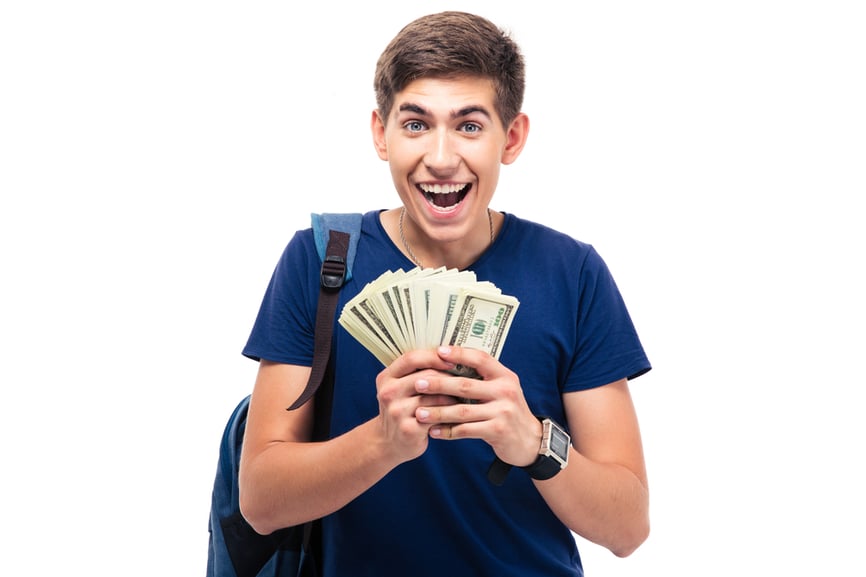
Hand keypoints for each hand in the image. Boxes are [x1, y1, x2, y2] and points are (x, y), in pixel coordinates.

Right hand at [375, 348, 461, 463]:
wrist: (389, 443)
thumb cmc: (402, 410)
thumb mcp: (399, 388)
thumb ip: (415, 373)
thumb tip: (449, 356)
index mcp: (386, 377)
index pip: (411, 358)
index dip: (434, 356)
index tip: (453, 359)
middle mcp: (388, 393)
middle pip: (425, 376)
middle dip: (448, 376)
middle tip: (466, 378)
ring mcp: (397, 411)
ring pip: (433, 396)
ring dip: (452, 395)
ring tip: (464, 395)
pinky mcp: (408, 429)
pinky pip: (436, 416)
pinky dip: (450, 413)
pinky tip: (458, 412)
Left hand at [413, 346, 542, 466]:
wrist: (530, 440)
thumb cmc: (507, 410)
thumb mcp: (502, 389)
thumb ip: (482, 378)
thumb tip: (449, 361)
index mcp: (504, 376)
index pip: (480, 358)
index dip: (459, 354)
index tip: (438, 351)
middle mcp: (505, 391)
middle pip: (465, 385)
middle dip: (438, 384)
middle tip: (417, 383)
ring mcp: (502, 411)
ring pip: (462, 411)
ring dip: (438, 412)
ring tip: (419, 413)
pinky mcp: (498, 431)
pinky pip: (466, 430)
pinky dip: (448, 431)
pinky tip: (433, 432)